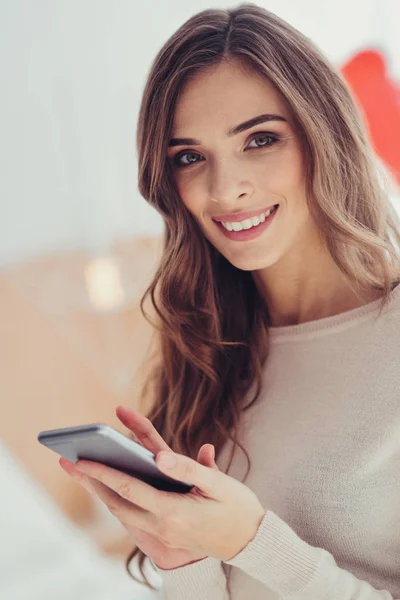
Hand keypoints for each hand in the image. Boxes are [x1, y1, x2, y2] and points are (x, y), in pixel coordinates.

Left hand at [59, 405, 265, 568]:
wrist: (251, 542)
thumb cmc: (238, 508)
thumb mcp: (219, 484)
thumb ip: (189, 468)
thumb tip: (159, 456)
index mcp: (174, 512)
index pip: (130, 489)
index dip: (104, 473)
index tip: (82, 459)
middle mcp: (163, 526)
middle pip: (117, 502)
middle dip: (90, 481)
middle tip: (68, 461)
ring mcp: (163, 533)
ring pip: (122, 512)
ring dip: (100, 491)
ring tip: (81, 471)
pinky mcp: (165, 535)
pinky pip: (133, 517)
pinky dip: (117, 500)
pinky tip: (109, 486)